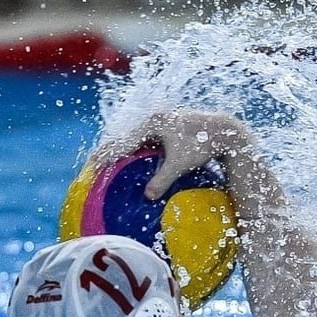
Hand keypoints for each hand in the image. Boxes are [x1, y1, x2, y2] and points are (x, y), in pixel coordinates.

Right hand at [92, 112, 252, 200]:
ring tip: (105, 161)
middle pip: (124, 136)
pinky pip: (144, 139)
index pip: (123, 141)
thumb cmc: (202, 146)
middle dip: (108, 150)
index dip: (107, 154)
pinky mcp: (167, 126)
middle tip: (92, 164)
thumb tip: (148, 197)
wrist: (224, 131)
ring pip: (134, 137)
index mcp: (152, 124)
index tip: (94, 166)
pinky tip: (129, 160)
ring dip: (120, 148)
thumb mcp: (180, 164)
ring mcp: (160, 121)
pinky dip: (134, 149)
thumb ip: (162, 179)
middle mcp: (153, 119)